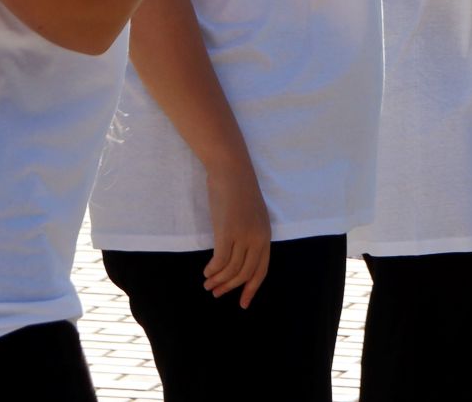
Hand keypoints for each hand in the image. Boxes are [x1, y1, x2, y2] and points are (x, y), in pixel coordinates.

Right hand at [201, 160, 270, 308]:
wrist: (231, 169)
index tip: (242, 303)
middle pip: (245, 273)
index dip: (251, 289)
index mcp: (266, 235)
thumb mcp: (251, 215)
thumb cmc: (238, 190)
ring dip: (218, 280)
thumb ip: (250, 234)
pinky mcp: (227, 231)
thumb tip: (239, 256)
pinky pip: (220, 260)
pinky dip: (212, 270)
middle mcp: (257, 238)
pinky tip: (206, 271)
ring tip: (208, 284)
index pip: (261, 270)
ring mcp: (243, 235)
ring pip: (231, 270)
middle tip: (216, 293)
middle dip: (230, 287)